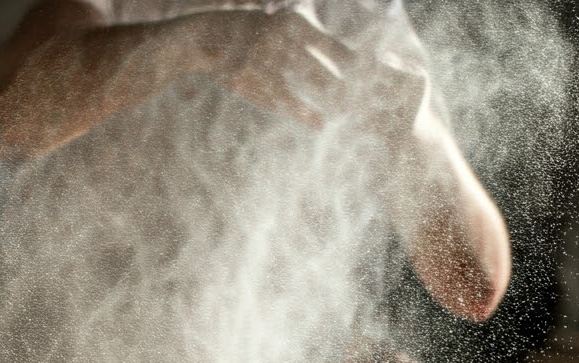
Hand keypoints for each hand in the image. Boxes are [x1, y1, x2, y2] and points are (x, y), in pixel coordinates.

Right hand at [212, 5, 429, 137]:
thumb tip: (335, 51)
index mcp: (296, 25)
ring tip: (348, 115)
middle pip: (329, 70)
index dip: (357, 66)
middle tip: (368, 105)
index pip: (336, 49)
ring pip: (311, 87)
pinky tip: (319, 123)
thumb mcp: (278, 23)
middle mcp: (287, 42)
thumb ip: (304, 36)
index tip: (373, 80)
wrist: (205, 39)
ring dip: (332, 101)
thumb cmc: (247, 32)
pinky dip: (306, 113)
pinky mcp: (256, 84)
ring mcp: (272, 65)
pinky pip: (288, 102)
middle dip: (349, 88)